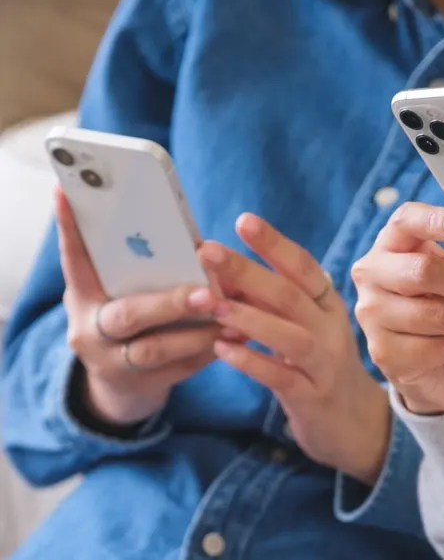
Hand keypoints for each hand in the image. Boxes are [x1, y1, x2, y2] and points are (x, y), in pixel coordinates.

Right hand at [56, 188, 220, 425]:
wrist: (120, 387)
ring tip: (234, 315)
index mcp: (83, 296)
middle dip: (171, 302)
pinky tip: (238, 337)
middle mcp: (89, 330)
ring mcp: (113, 363)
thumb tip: (193, 240)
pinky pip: (181, 369)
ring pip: (156, 349)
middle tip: (208, 292)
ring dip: (200, 332)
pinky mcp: (143, 386)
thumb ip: (138, 269)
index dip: (69, 227)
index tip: (68, 192)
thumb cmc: (129, 317)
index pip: (74, 258)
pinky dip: (211, 351)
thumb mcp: (117, 292)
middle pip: (128, 315)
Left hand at [199, 213, 388, 484]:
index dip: (275, 244)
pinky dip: (253, 362)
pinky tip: (222, 351)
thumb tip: (223, 273)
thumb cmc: (320, 367)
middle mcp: (331, 330)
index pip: (304, 267)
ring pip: (290, 335)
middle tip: (207, 252)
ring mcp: (325, 365)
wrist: (356, 424)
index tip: (243, 221)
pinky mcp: (313, 398)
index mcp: (329, 305)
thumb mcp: (306, 328)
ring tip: (208, 303)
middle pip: (291, 295)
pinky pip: (283, 377)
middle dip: (247, 271)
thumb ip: (274, 303)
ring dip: (248, 316)